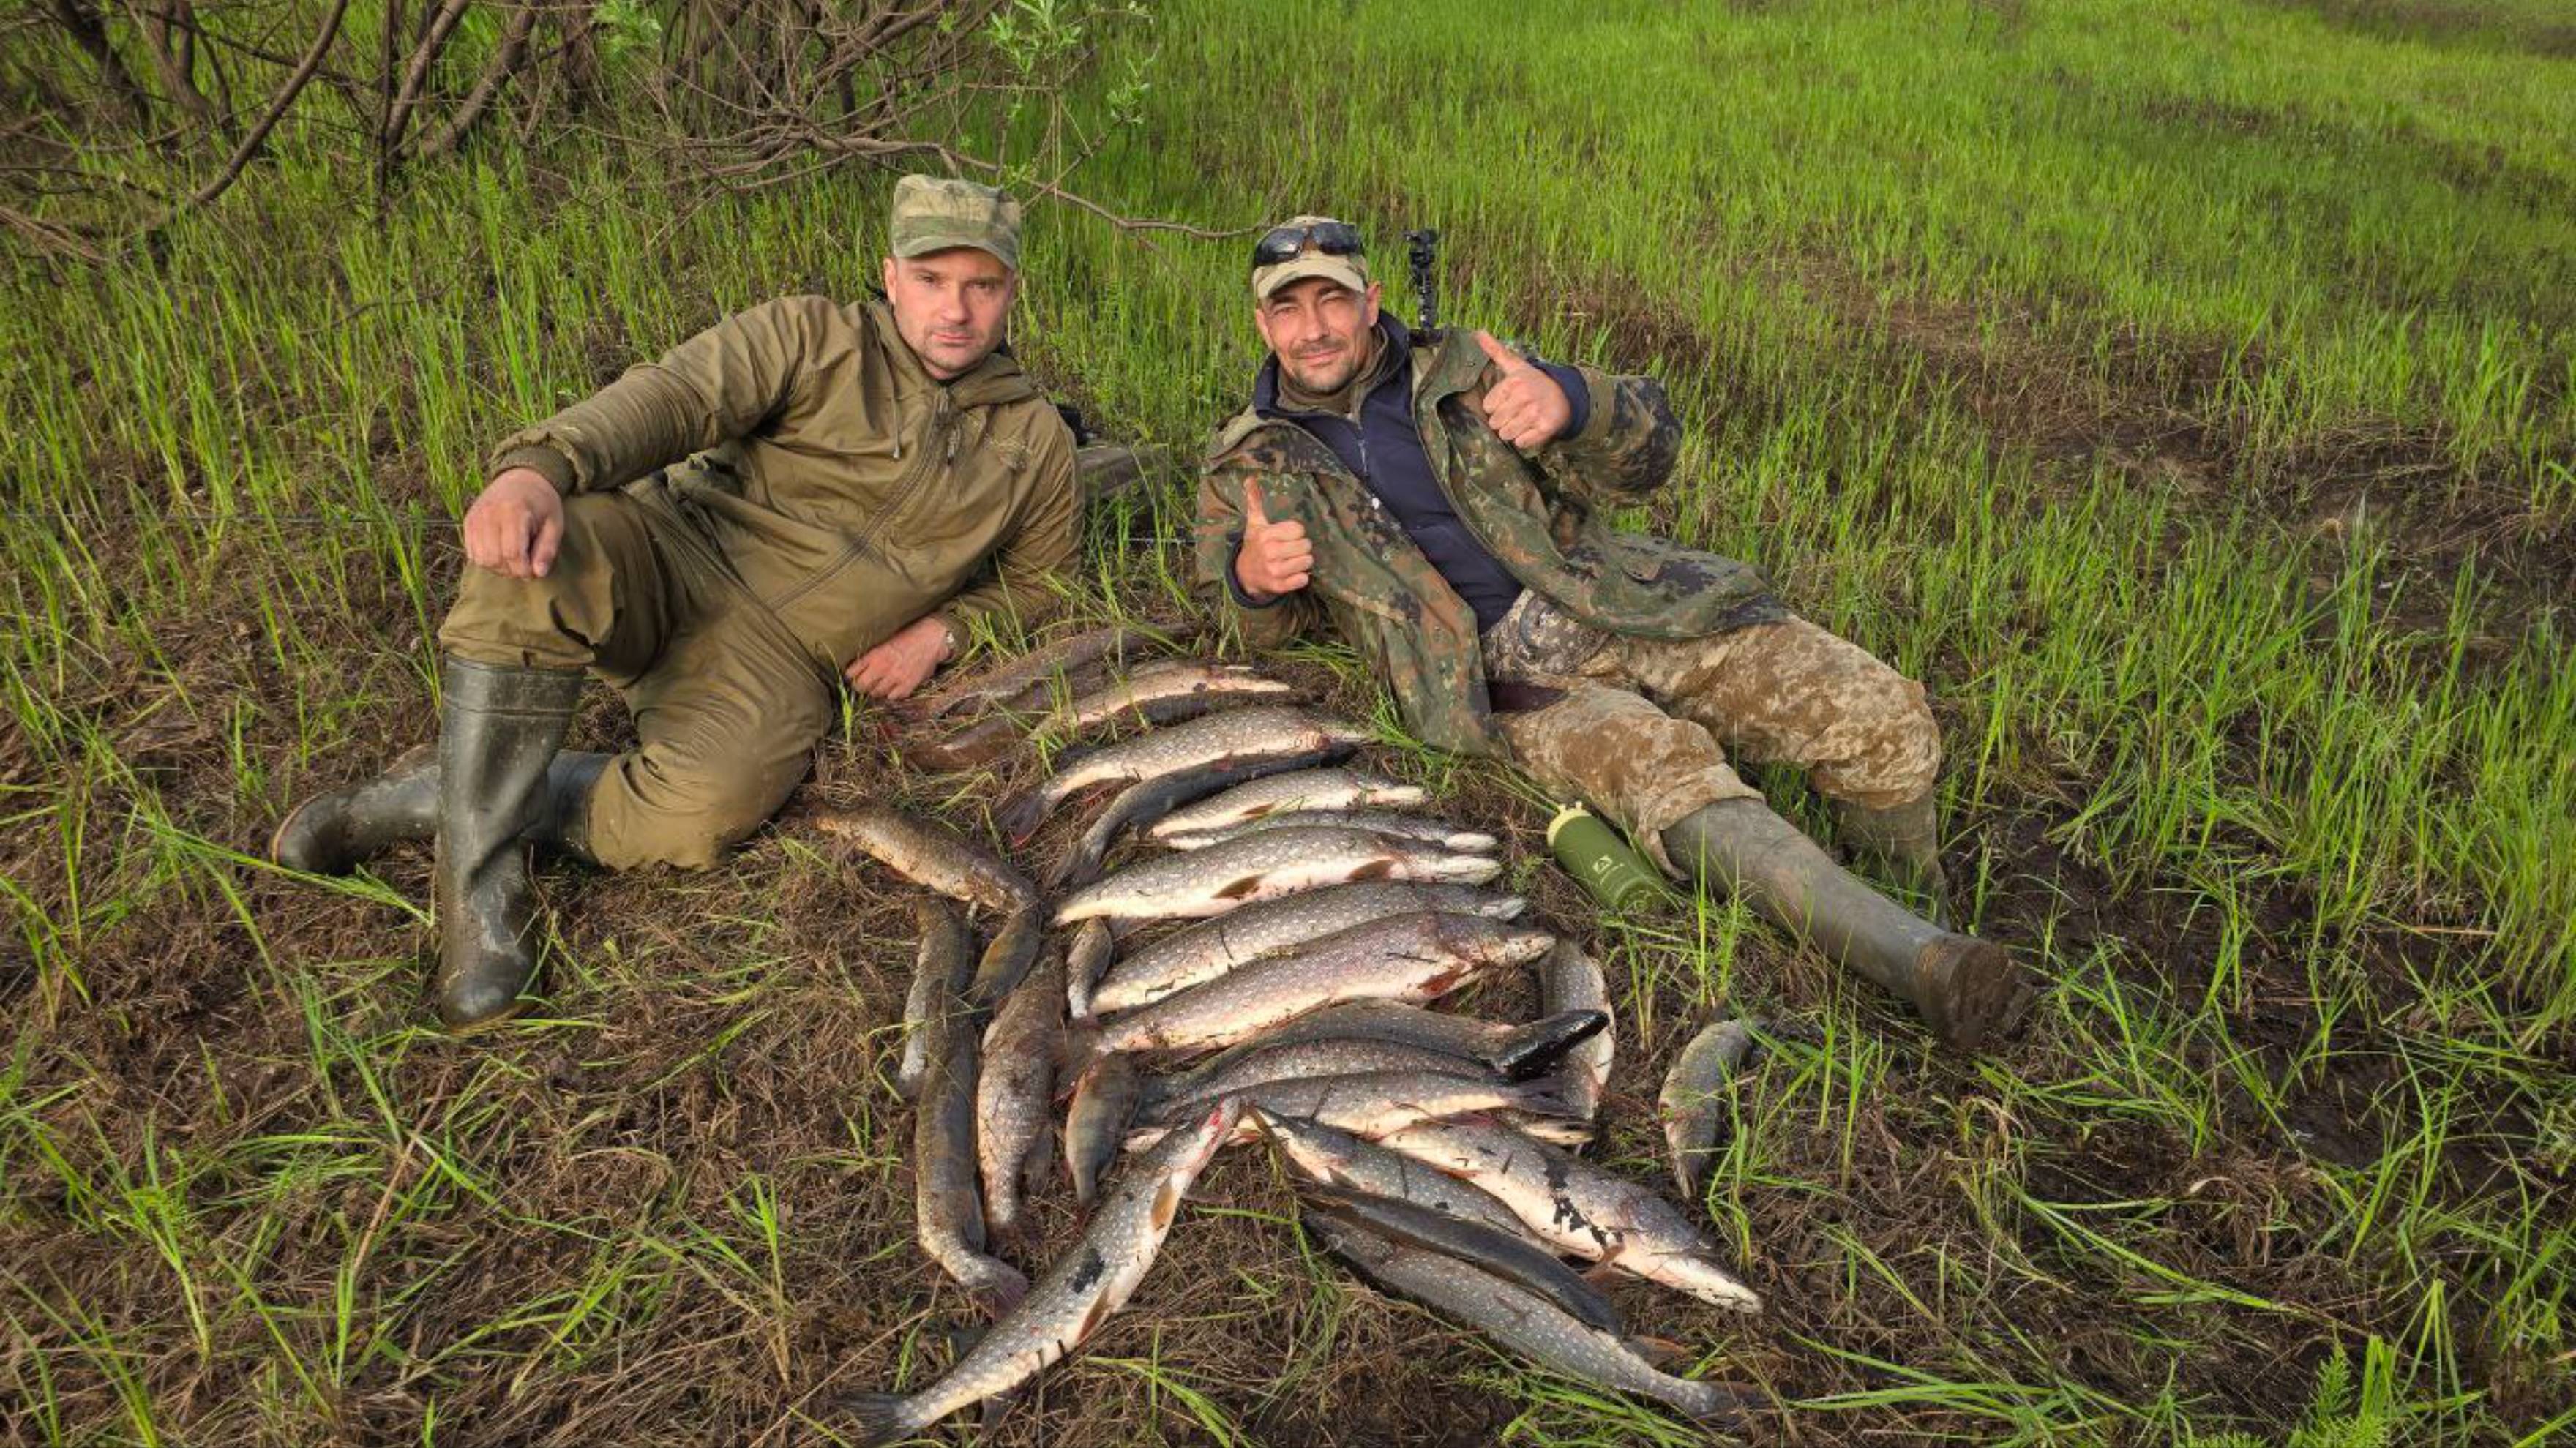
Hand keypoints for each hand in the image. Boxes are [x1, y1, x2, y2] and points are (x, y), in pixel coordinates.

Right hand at [462, 467, 565, 578]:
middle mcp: (489, 514)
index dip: (524, 570)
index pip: (512, 553)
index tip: (535, 571)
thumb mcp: (554, 524)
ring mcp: (475, 518)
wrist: (521, 479)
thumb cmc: (542, 503)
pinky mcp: (468, 522)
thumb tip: (539, 573)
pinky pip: (471, 553)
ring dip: (499, 568)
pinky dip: (486, 560)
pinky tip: (501, 553)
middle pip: (494, 559)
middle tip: (525, 567)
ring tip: (514, 560)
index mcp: (513, 512)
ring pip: (481, 559)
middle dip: (512, 571)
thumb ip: (547, 549)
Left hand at [846, 615, 952, 700]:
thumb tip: (859, 668)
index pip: (851, 672)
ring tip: (880, 684)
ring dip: (876, 690)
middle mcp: (883, 668)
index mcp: (875, 655)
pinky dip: (892, 694)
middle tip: (864, 684)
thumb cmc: (909, 636)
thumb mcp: (885, 642)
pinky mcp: (909, 685)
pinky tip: (894, 687)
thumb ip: (872, 656)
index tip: (852, 676)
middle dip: (860, 686)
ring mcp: (896, 678)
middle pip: (861, 686)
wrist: (931, 638)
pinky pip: (894, 697)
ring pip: (876, 694)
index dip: (851, 675)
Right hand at [1232, 478, 1311, 600]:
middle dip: (1301, 547)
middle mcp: (1270, 552)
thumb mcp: (1254, 523)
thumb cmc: (1255, 545)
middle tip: (1291, 549)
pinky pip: (1304, 579)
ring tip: (1292, 560)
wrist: (1245, 575)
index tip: (1287, 536)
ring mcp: (1275, 570)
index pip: (1299, 529)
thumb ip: (1254, 501)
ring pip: (1307, 562)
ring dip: (1303, 562)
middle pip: (1306, 545)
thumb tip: (1249, 478)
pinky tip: (1292, 573)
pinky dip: (1301, 577)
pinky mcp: (1280, 586)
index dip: (1296, 532)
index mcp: (1266, 535)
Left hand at [1472, 330, 1572, 449]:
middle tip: (1517, 411)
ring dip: (1513, 431)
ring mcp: (1536, 413)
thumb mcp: (1515, 366)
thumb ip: (1495, 351)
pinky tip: (1532, 428)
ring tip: (1523, 420)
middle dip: (1504, 420)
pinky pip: (1521, 443)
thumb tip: (1477, 332)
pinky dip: (1525, 439)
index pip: (1488, 407)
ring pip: (1506, 434)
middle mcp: (1525, 396)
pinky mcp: (1545, 428)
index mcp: (1514, 382)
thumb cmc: (1533, 382)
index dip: (1497, 406)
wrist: (1564, 396)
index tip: (1509, 400)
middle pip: (1495, 423)